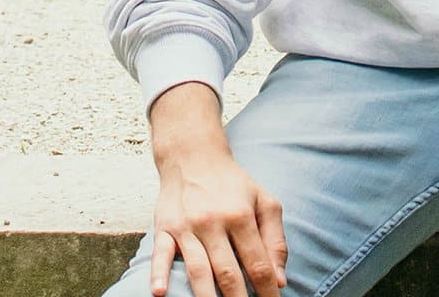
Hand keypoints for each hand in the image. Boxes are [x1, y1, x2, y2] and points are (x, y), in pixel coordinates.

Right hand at [150, 150, 287, 296]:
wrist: (194, 155)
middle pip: (229, 273)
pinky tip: (161, 293)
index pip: (258, 263)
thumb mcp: (263, 201)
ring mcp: (188, 226)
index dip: (268, 290)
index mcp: (241, 215)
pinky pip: (161, 254)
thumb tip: (279, 280)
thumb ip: (275, 239)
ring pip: (198, 270)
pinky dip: (159, 274)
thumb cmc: (233, 184)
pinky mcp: (165, 227)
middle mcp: (214, 221)